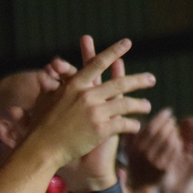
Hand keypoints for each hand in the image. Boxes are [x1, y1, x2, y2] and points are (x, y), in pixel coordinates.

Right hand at [21, 36, 153, 177]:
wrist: (43, 149)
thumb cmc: (41, 126)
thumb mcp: (45, 100)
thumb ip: (52, 85)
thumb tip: (47, 71)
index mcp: (74, 85)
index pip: (97, 63)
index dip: (113, 52)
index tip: (127, 43)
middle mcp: (86, 95)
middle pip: (119, 83)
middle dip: (138, 80)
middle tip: (151, 79)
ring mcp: (95, 112)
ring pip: (125, 104)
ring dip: (138, 105)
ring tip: (147, 106)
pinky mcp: (100, 129)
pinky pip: (123, 124)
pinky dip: (132, 125)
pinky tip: (136, 127)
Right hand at [123, 107, 179, 190]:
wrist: (138, 184)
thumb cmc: (136, 160)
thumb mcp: (130, 147)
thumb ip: (134, 133)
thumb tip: (138, 114)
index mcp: (135, 147)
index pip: (151, 128)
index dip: (162, 117)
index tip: (168, 111)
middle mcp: (144, 155)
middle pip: (162, 133)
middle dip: (169, 123)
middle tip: (172, 120)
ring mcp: (154, 162)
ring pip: (169, 141)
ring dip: (174, 132)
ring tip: (174, 129)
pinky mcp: (164, 169)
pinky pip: (175, 152)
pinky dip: (178, 143)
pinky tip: (177, 140)